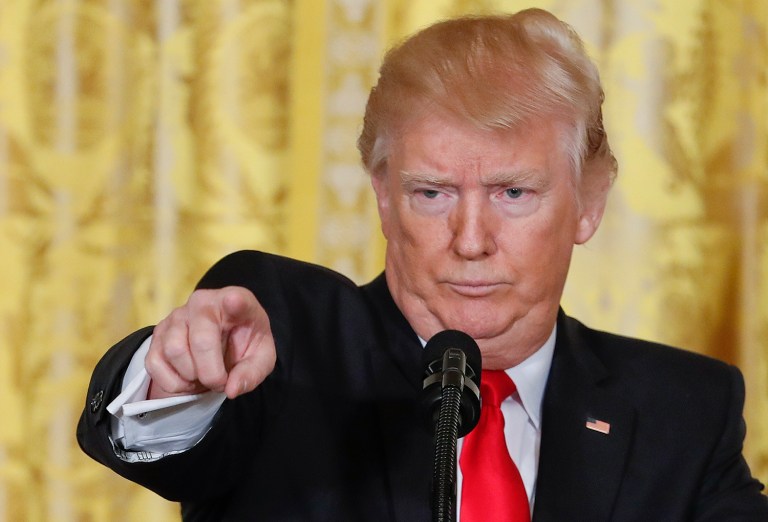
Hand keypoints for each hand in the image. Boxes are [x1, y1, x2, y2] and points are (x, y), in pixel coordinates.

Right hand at [144, 286, 275, 399]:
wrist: (222, 340)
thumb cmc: (244, 344)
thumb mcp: (261, 359)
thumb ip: (252, 373)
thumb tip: (231, 389)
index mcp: (236, 301)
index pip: (235, 299)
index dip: (235, 302)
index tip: (234, 301)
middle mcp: (202, 302)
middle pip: (200, 340)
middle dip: (211, 373)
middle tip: (220, 382)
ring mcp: (176, 316)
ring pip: (174, 351)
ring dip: (191, 377)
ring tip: (204, 376)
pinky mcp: (157, 333)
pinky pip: (155, 363)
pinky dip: (173, 382)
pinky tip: (188, 378)